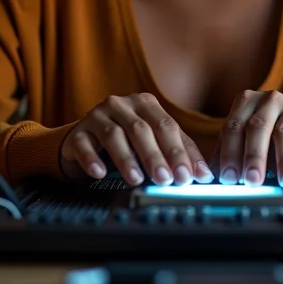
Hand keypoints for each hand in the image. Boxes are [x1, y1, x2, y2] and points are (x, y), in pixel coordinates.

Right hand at [60, 92, 214, 186]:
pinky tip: (99, 173)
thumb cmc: (127, 139)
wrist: (85, 139)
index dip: (177, 151)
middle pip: (141, 129)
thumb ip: (179, 153)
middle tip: (166, 180)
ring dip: (126, 159)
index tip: (187, 175)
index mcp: (146, 103)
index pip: (166, 126)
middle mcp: (122, 104)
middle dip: (155, 156)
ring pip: (113, 135)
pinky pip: (83, 144)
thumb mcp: (155, 140)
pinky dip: (92, 159)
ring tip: (137, 179)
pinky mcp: (77, 132)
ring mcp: (97, 115)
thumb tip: (204, 175)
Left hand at [213, 90, 282, 189]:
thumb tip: (211, 180)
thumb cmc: (271, 137)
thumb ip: (230, 156)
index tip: (228, 179)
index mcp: (246, 102)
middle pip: (257, 127)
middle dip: (253, 156)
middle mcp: (269, 100)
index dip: (229, 153)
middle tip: (252, 181)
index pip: (233, 127)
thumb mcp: (248, 141)